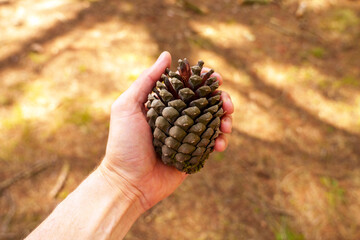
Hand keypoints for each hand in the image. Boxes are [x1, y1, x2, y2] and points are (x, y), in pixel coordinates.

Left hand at [100, 51, 233, 211]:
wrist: (128, 183)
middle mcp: (178, 117)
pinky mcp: (194, 153)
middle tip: (228, 104)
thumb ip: (146, 81)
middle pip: (206, 102)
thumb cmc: (124, 144)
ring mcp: (187, 136)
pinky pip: (213, 143)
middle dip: (222, 100)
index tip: (216, 78)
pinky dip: (221, 141)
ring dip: (226, 120)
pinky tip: (219, 145)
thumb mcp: (127, 107)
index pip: (189, 86)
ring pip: (214, 121)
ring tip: (227, 126)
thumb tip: (166, 55)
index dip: (204, 80)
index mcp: (164, 104)